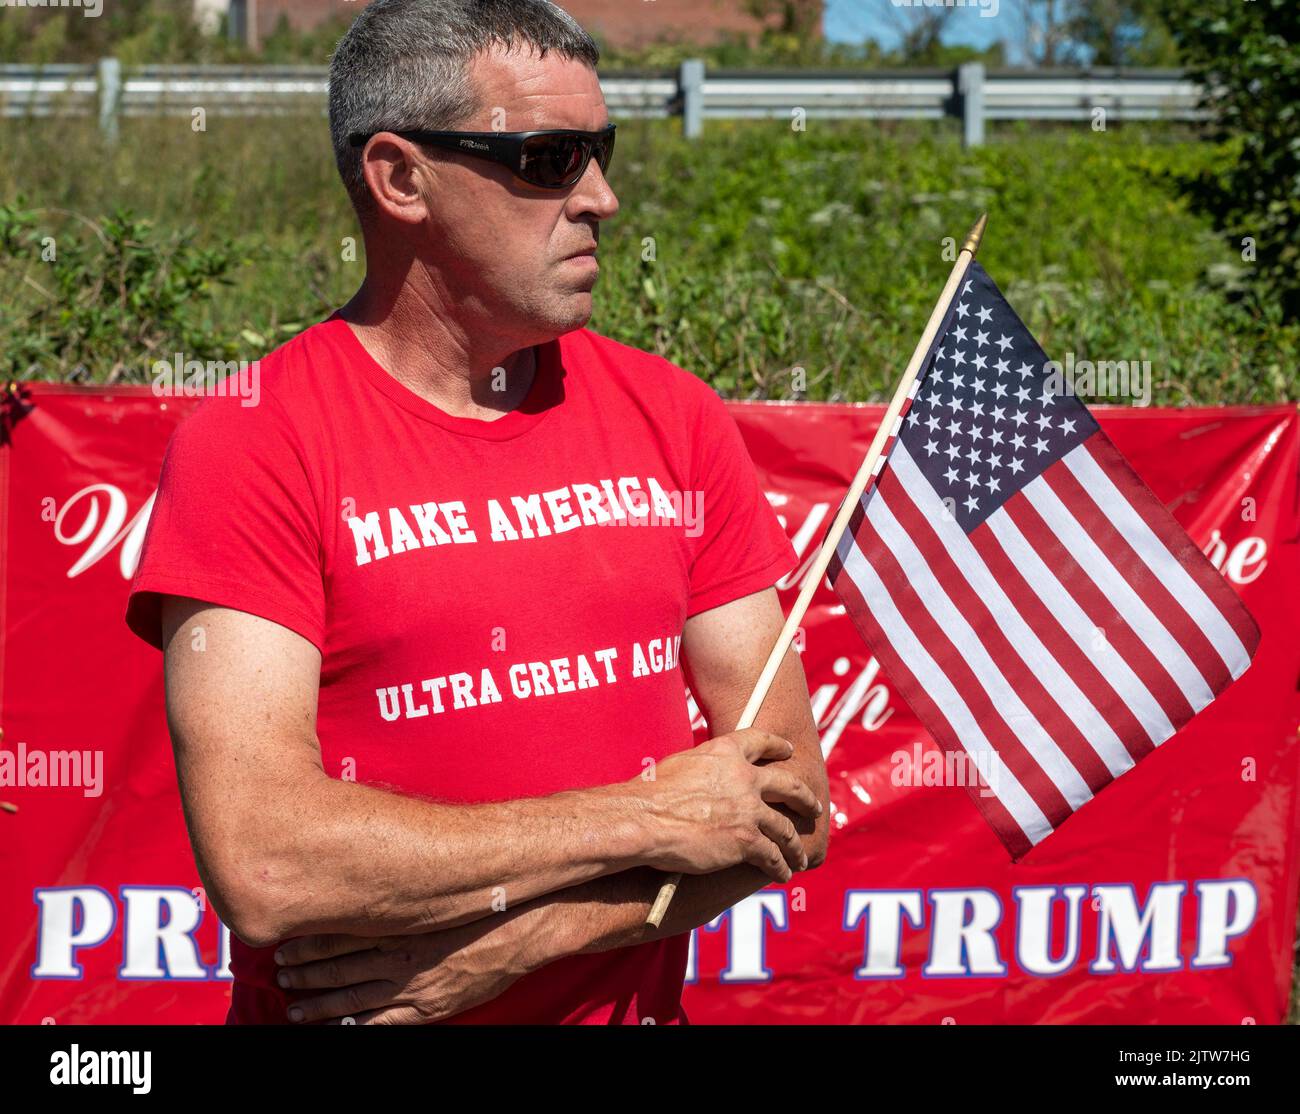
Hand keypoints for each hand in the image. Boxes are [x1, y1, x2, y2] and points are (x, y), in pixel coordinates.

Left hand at [273, 914, 536, 1024]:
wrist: (526, 926)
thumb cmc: (485, 901)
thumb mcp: (439, 888)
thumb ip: (406, 891)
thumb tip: (374, 873)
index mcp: (400, 922)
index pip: (341, 934)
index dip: (309, 943)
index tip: (284, 946)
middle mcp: (400, 954)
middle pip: (340, 966)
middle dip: (305, 973)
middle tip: (278, 976)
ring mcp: (414, 985)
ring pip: (354, 997)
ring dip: (320, 1003)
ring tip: (293, 1007)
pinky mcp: (431, 1007)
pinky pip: (384, 1022)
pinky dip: (356, 1026)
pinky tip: (336, 1028)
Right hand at [634, 727, 821, 882]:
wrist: (644, 820)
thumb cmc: (649, 795)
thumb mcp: (681, 765)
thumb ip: (703, 769)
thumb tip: (704, 779)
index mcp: (725, 751)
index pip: (760, 740)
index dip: (778, 745)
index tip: (789, 750)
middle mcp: (744, 777)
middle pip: (788, 785)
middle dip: (805, 798)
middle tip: (815, 806)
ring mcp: (749, 809)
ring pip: (785, 828)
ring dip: (795, 844)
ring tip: (800, 855)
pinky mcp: (747, 840)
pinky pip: (772, 855)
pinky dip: (780, 866)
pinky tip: (783, 873)